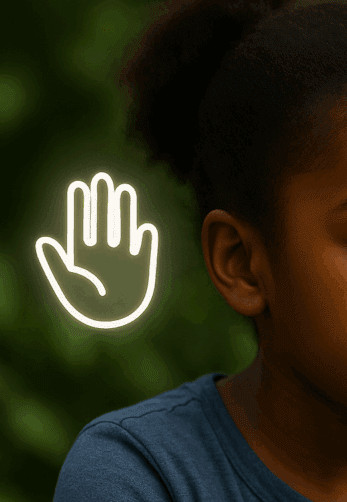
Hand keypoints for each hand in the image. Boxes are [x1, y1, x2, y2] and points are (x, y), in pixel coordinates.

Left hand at [35, 172, 157, 328]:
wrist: (110, 322)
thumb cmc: (84, 306)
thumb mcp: (66, 284)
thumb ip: (56, 263)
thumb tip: (43, 241)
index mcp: (83, 255)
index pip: (81, 224)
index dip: (80, 206)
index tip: (79, 186)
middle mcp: (103, 252)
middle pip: (103, 220)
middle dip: (102, 200)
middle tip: (102, 178)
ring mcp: (123, 259)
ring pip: (124, 228)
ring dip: (125, 210)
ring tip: (124, 190)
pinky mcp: (141, 270)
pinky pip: (145, 251)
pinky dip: (146, 241)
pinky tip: (145, 228)